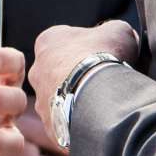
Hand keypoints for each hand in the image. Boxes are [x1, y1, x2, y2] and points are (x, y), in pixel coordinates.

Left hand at [29, 20, 143, 123]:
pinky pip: (65, 123)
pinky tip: (96, 121)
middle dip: (75, 76)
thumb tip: (119, 36)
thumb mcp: (118, 31)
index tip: (100, 56)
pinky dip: (78, 122)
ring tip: (99, 104)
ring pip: (59, 99)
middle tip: (99, 82)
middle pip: (57, 72)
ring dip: (76, 100)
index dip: (84, 49)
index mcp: (48, 41)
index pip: (63, 42)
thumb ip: (114, 30)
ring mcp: (41, 100)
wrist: (96, 95)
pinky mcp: (49, 125)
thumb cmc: (103, 56)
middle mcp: (37, 71)